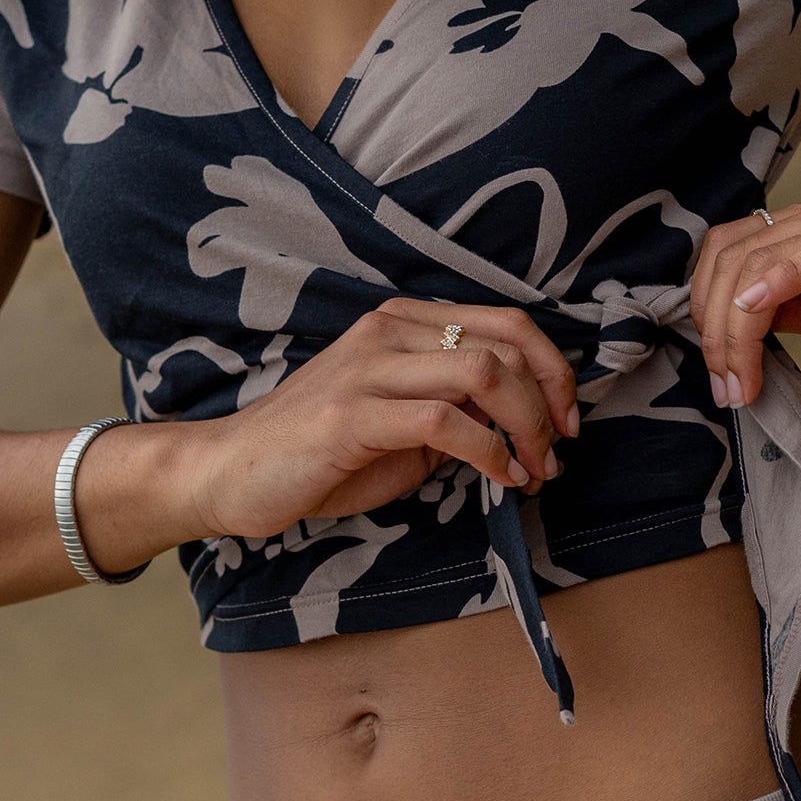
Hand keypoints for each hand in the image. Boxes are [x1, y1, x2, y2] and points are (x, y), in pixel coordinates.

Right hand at [190, 298, 579, 542]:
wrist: (232, 473)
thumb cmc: (320, 455)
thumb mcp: (404, 426)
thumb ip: (457, 412)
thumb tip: (522, 426)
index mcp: (404, 323)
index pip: (507, 322)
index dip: (553, 369)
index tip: (568, 420)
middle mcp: (388, 330)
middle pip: (506, 344)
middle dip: (549, 404)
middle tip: (557, 455)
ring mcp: (368, 367)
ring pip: (483, 372)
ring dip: (527, 428)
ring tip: (534, 469)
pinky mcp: (352, 414)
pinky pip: (445, 420)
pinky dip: (488, 453)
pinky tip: (498, 478)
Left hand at [690, 193, 800, 402]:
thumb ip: (791, 314)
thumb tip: (731, 328)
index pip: (726, 255)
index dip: (704, 314)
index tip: (720, 380)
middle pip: (730, 256)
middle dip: (712, 329)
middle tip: (727, 389)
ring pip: (762, 258)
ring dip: (735, 326)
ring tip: (742, 383)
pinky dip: (779, 278)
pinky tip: (758, 312)